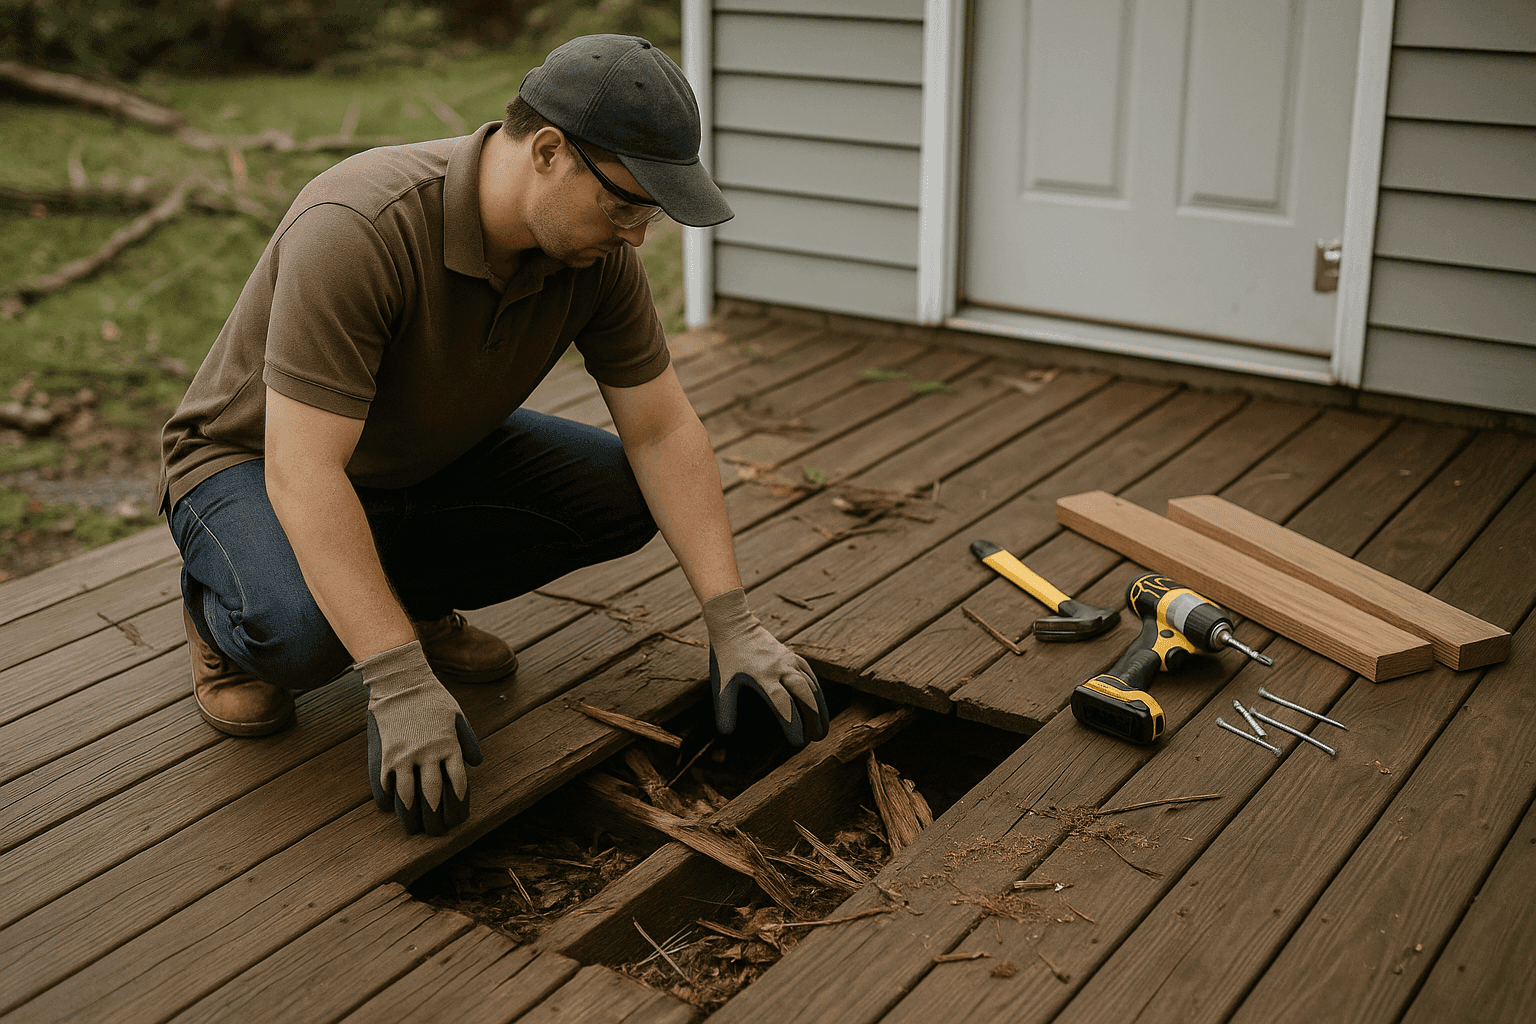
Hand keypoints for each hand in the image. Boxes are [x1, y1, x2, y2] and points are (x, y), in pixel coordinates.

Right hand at [357, 640, 483, 834]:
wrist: (400, 681)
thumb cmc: (431, 699)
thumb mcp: (457, 715)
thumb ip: (467, 741)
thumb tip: (476, 765)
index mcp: (449, 746)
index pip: (457, 785)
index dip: (458, 805)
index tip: (458, 819)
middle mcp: (428, 754)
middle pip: (434, 796)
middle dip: (436, 819)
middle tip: (437, 832)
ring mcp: (404, 755)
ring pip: (408, 797)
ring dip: (411, 817)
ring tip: (413, 829)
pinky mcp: (384, 754)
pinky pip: (385, 784)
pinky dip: (388, 799)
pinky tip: (391, 808)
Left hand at [702, 588, 828, 745]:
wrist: (734, 625)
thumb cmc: (726, 657)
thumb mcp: (722, 684)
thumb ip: (725, 709)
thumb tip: (726, 733)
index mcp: (762, 676)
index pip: (782, 704)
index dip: (792, 724)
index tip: (798, 742)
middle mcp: (779, 668)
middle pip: (803, 695)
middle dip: (812, 718)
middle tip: (817, 738)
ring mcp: (788, 660)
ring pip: (811, 686)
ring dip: (819, 708)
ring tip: (823, 729)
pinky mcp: (793, 655)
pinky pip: (810, 675)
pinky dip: (817, 692)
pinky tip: (820, 706)